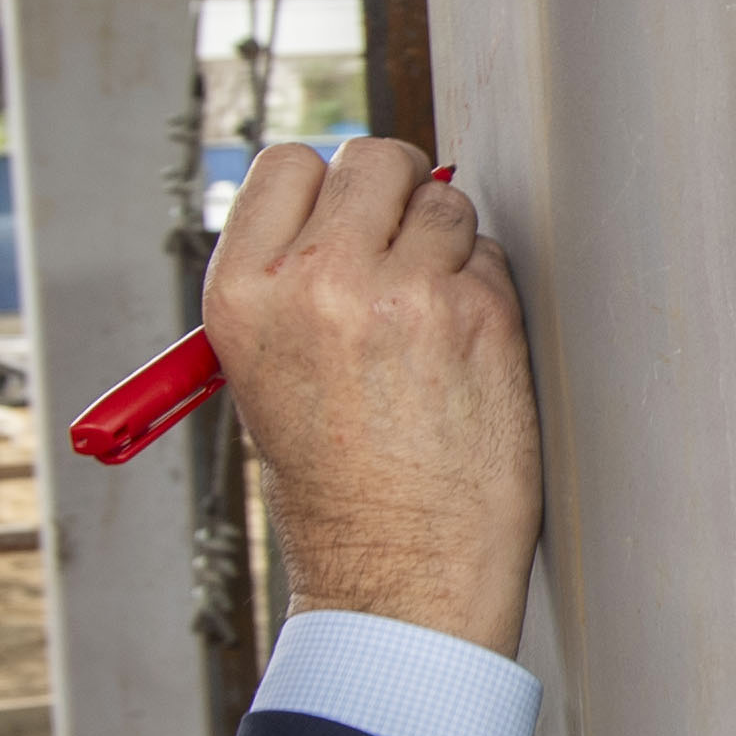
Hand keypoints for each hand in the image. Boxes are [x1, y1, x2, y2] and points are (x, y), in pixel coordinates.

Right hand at [195, 137, 541, 656]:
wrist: (400, 576)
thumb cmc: (338, 491)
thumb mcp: (266, 375)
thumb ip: (296, 283)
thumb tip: (352, 208)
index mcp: (243, 295)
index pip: (288, 163)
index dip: (327, 186)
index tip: (349, 217)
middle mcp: (317, 280)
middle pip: (375, 160)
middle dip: (398, 195)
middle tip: (405, 252)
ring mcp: (404, 292)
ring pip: (446, 204)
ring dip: (449, 248)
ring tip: (430, 331)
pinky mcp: (479, 314)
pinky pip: (492, 259)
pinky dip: (486, 295)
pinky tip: (465, 361)